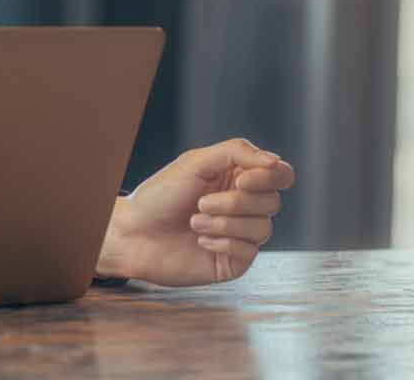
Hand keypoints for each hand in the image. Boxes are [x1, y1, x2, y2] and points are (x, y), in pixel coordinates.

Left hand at [97, 138, 295, 286]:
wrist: (133, 233)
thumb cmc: (160, 195)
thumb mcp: (195, 162)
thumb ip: (236, 152)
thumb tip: (275, 161)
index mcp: (238, 178)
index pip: (280, 174)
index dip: (268, 177)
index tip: (241, 181)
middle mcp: (244, 206)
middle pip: (272, 201)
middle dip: (235, 202)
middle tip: (200, 202)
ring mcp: (241, 234)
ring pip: (264, 228)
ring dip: (224, 223)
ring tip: (194, 221)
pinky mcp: (234, 260)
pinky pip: (249, 251)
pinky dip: (223, 242)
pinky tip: (200, 240)